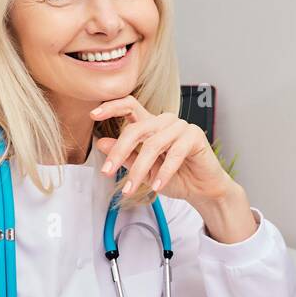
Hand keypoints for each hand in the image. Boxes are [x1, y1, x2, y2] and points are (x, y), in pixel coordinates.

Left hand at [93, 97, 231, 204]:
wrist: (202, 190)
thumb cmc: (176, 177)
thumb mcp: (144, 170)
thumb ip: (126, 156)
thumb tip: (101, 142)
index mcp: (151, 124)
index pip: (129, 106)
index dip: (111, 107)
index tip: (92, 115)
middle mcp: (165, 122)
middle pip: (136, 129)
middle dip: (119, 151)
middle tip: (107, 171)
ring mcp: (181, 127)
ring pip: (153, 144)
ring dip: (140, 170)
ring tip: (131, 188)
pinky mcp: (195, 136)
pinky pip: (175, 153)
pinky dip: (163, 172)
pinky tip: (156, 186)